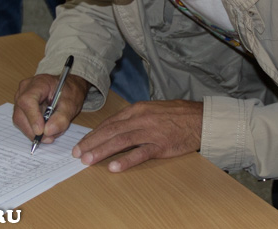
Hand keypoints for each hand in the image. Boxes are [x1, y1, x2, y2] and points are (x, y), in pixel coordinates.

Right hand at [12, 74, 89, 143]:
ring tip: (51, 134)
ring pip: (20, 120)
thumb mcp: (71, 104)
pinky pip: (23, 122)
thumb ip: (62, 118)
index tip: (41, 131)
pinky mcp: (21, 108)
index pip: (28, 100)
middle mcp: (25, 90)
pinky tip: (46, 130)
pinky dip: (33, 130)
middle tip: (49, 138)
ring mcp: (20, 98)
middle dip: (33, 130)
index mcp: (38, 83)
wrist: (68, 89)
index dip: (32, 117)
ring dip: (34, 131)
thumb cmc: (69, 92)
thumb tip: (48, 132)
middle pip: (21, 113)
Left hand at [72, 100, 202, 171]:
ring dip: (102, 151)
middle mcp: (141, 118)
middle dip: (92, 142)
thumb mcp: (153, 108)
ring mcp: (151, 132)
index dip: (95, 133)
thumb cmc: (177, 114)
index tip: (82, 142)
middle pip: (111, 131)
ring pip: (121, 141)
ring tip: (88, 160)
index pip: (111, 121)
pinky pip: (141, 153)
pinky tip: (114, 167)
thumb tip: (116, 127)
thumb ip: (135, 116)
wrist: (200, 119)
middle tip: (77, 153)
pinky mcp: (161, 145)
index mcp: (138, 109)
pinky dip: (126, 160)